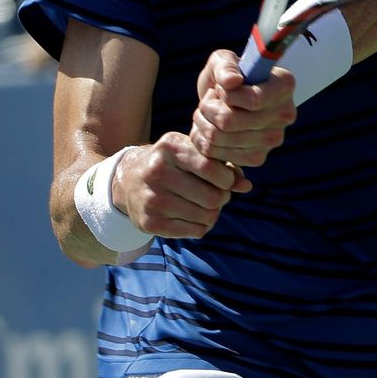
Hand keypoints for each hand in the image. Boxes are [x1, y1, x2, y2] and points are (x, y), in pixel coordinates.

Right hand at [110, 135, 248, 239]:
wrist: (130, 180)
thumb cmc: (174, 164)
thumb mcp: (194, 154)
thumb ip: (223, 165)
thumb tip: (246, 186)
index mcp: (170, 147)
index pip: (210, 167)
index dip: (227, 178)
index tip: (226, 180)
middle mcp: (156, 171)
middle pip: (211, 196)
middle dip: (222, 197)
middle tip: (219, 195)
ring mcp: (151, 198)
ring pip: (206, 216)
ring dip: (214, 213)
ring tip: (208, 205)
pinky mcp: (149, 222)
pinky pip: (195, 231)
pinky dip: (203, 226)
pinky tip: (196, 216)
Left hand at [190, 49, 296, 167]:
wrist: (229, 101)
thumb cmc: (227, 76)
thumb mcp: (223, 61)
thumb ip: (225, 67)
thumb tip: (232, 82)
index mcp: (284, 85)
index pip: (253, 100)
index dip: (227, 95)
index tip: (220, 87)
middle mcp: (285, 114)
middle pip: (230, 121)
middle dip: (207, 108)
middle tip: (206, 100)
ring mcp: (273, 139)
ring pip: (219, 138)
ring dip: (201, 122)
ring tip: (205, 112)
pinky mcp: (258, 157)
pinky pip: (216, 154)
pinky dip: (202, 140)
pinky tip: (207, 127)